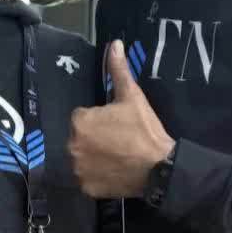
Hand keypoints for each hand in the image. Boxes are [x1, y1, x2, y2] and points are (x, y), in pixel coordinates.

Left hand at [68, 40, 175, 199]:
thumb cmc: (144, 130)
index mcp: (80, 122)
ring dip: (93, 157)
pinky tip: (113, 171)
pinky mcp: (86, 188)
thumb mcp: (132, 96)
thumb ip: (119, 70)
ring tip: (116, 157)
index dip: (99, 120)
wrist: (159, 168)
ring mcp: (78, 170)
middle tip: (118, 141)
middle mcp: (72, 146)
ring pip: (82, 159)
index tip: (116, 125)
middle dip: (93, 138)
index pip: (82, 117)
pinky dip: (97, 176)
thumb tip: (114, 44)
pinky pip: (87, 179)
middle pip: (79, 138)